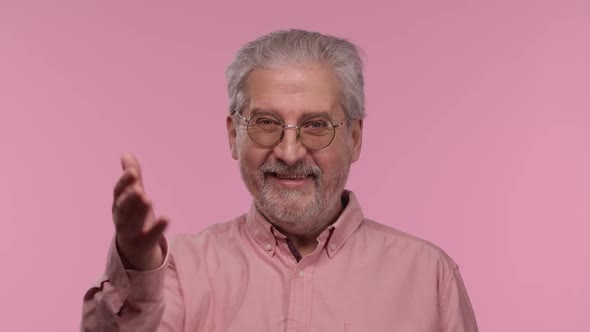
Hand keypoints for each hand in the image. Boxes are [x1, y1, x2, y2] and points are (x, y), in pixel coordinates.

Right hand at [112, 153, 167, 270]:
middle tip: (139, 189)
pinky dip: (157, 228)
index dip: (124, 182)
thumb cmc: (133, 217)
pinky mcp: (142, 244)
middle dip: (129, 198)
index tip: (132, 171)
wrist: (133, 248)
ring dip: (139, 211)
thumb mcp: (133, 197)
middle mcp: (121, 218)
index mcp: (118, 204)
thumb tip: (126, 154)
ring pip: (132, 223)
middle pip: (122, 208)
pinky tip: (167, 218)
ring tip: (148, 199)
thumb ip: (132, 177)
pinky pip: (149, 237)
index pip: (118, 192)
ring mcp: (130, 233)